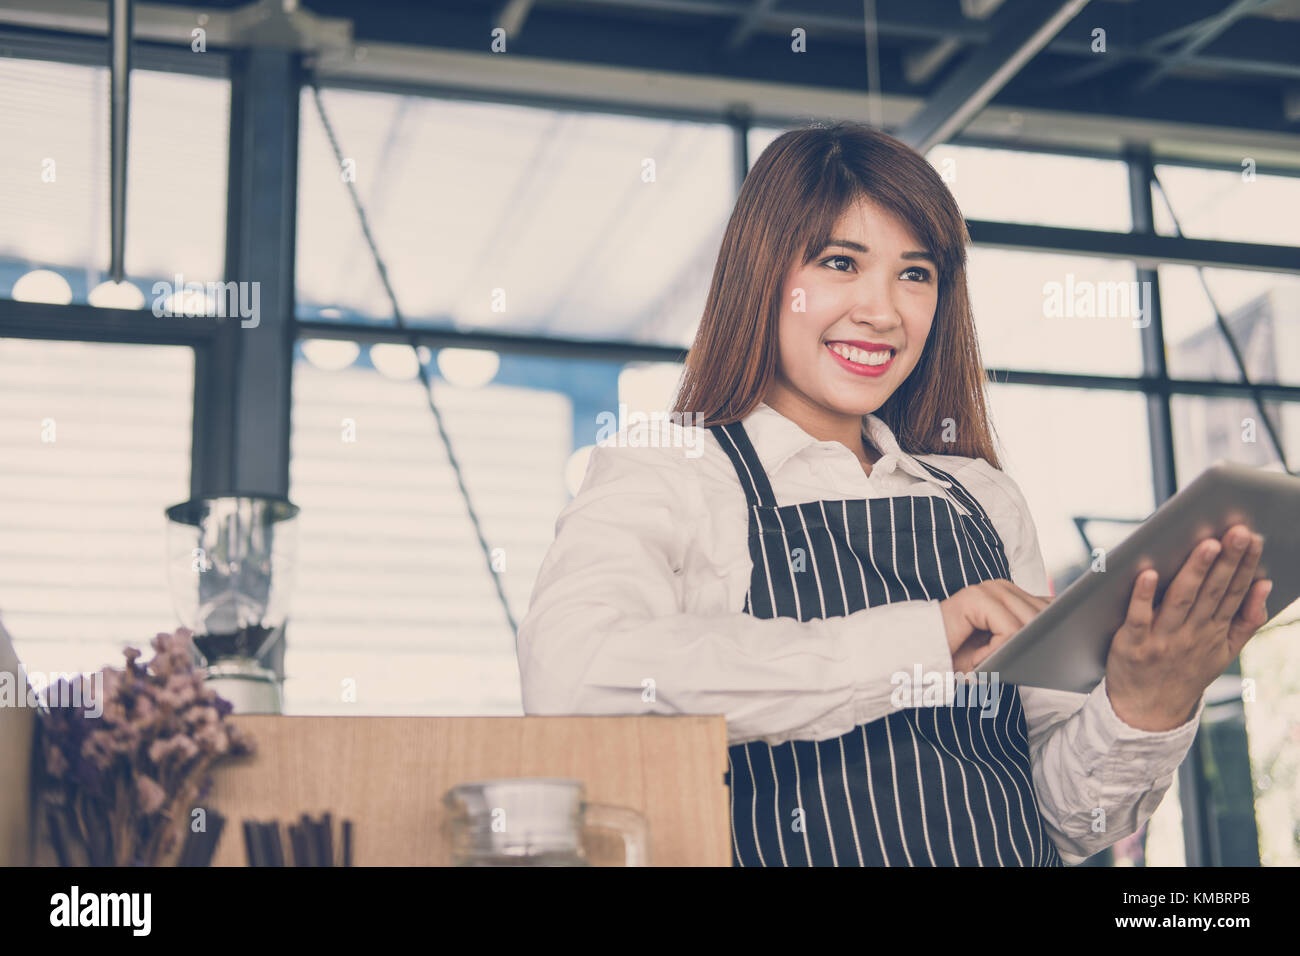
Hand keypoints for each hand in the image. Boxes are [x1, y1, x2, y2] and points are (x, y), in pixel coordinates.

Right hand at [939, 579, 1050, 673]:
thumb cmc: (957, 657)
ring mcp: (988, 590)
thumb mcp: (1001, 649)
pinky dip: (996, 652)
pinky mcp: (976, 599)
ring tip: (985, 662)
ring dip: (1010, 652)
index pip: (1051, 607)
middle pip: (1043, 618)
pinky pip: (1008, 630)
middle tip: (1003, 665)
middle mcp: (1001, 587)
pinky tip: (977, 659)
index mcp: (1010, 594)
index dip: (1054, 630)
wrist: (918, 655)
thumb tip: (1059, 635)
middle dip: (1032, 646)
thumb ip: (1025, 637)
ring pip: (1028, 625)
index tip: (1049, 651)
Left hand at [1105, 524, 1271, 731]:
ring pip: (1181, 599)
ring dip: (1194, 571)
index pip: (1233, 592)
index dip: (1244, 565)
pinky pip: (1138, 617)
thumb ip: (1247, 621)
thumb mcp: (1225, 652)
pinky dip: (1143, 596)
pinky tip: (1148, 573)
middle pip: (1212, 591)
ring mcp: (1162, 639)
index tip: (1253, 538)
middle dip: (1227, 561)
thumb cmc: (1186, 671)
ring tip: (1207, 545)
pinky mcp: (1132, 644)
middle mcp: (1191, 633)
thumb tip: (1264, 585)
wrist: (1148, 711)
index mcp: (1214, 631)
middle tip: (1238, 531)